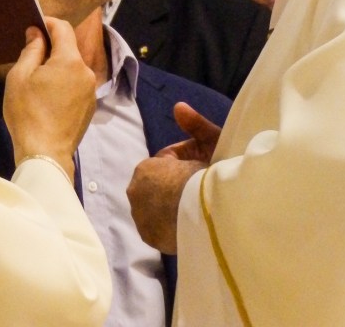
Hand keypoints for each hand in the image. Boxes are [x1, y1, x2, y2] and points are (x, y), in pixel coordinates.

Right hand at [4, 16, 95, 180]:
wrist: (45, 154)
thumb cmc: (27, 113)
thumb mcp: (20, 77)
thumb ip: (31, 50)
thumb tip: (36, 33)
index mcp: (70, 60)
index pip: (63, 28)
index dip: (48, 23)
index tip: (34, 26)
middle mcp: (86, 71)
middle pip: (68, 49)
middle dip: (51, 49)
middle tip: (29, 58)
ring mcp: (90, 90)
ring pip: (72, 68)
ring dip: (57, 68)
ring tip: (36, 83)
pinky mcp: (90, 106)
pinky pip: (76, 85)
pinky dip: (64, 84)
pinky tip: (48, 99)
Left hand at [126, 102, 220, 252]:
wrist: (209, 211)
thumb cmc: (208, 174)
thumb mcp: (209, 140)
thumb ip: (194, 123)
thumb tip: (178, 105)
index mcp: (144, 170)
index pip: (163, 164)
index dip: (183, 162)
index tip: (200, 165)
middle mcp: (135, 194)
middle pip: (158, 185)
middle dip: (174, 183)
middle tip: (198, 185)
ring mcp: (141, 219)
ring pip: (157, 205)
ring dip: (171, 204)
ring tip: (195, 204)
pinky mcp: (151, 238)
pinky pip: (160, 227)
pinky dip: (171, 224)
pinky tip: (188, 220)